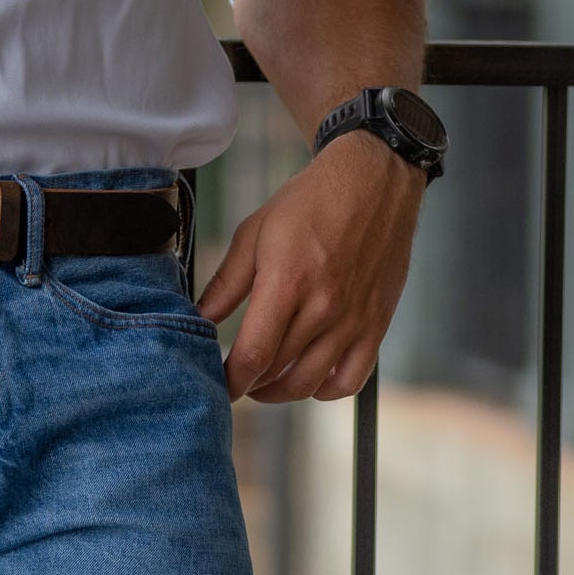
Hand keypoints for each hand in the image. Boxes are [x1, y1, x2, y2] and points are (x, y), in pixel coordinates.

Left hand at [197, 130, 425, 402]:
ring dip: (279, 392)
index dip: (230, 380)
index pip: (253, 354)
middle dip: (248, 383)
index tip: (217, 383)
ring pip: (310, 383)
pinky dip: (325, 390)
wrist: (373, 182)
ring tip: (264, 381)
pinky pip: (350, 380)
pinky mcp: (376, 325)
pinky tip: (308, 378)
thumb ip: (225, 283)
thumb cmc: (309, 203)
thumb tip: (197, 320)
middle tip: (235, 376)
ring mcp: (353, 320)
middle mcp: (323, 307)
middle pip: (277, 373)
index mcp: (287, 282)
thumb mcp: (255, 233)